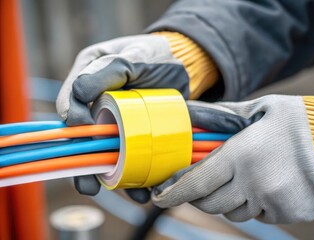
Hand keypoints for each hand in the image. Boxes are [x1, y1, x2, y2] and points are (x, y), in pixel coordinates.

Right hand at [57, 34, 195, 200]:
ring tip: (124, 193)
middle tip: (90, 185)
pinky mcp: (133, 134)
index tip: (86, 133)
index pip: (69, 104)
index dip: (74, 123)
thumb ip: (108, 70)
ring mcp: (115, 121)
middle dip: (85, 164)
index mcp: (87, 79)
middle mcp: (96, 104)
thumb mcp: (134, 57)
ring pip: (104, 153)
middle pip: (83, 138)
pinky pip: (129, 157)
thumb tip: (78, 92)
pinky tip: (144, 189)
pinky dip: (135, 175)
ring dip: (111, 177)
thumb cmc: (156, 56)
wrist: (185, 67)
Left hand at [151, 95, 313, 222]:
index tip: (162, 197)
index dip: (174, 193)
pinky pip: (261, 216)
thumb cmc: (300, 120)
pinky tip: (271, 185)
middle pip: (211, 204)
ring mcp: (272, 202)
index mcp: (242, 155)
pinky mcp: (289, 214)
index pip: (196, 183)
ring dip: (232, 200)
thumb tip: (198, 115)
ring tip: (248, 179)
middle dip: (202, 197)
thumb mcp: (260, 108)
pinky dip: (258, 204)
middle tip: (206, 184)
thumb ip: (226, 115)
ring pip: (235, 213)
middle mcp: (253, 183)